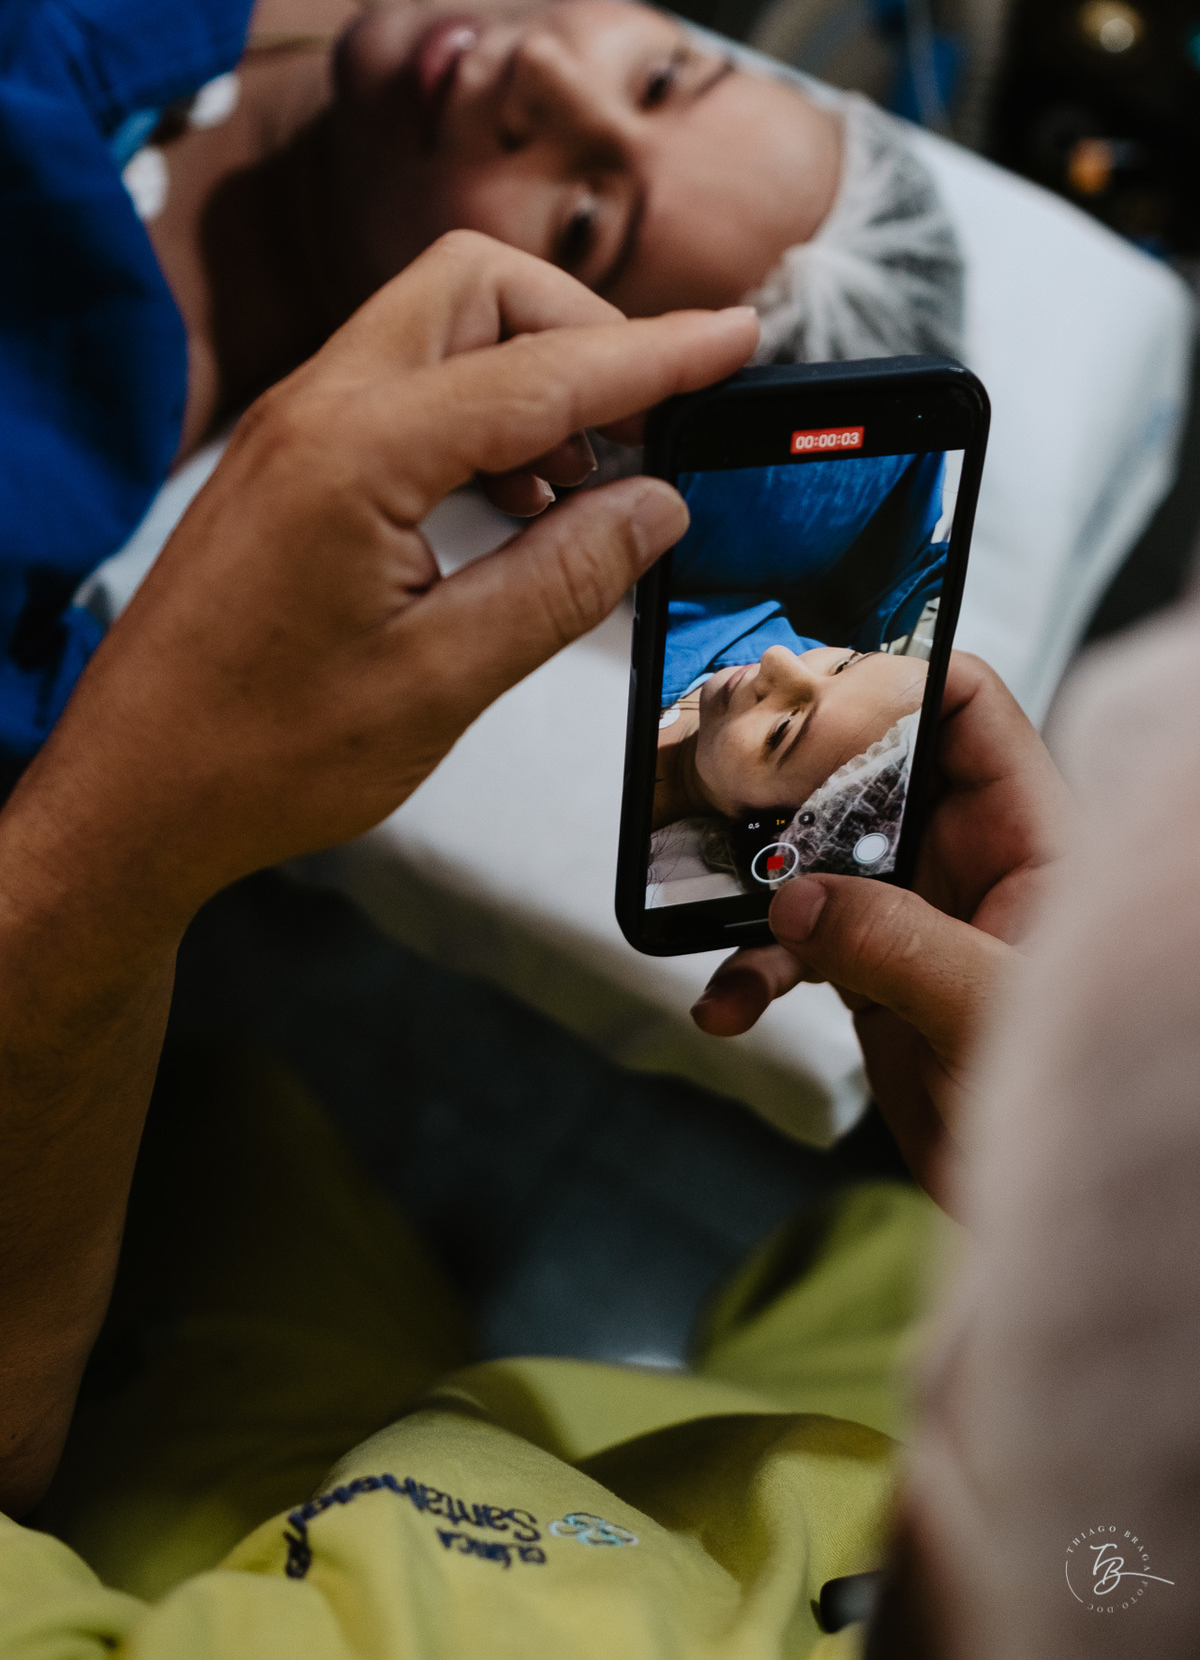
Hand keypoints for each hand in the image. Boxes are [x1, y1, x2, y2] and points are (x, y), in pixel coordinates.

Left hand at [14, 232, 758, 932]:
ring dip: (529, 377)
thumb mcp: (442, 680)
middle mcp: (316, 411)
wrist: (133, 793)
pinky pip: (402, 389)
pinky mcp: (287, 465)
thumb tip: (656, 508)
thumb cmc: (262, 753)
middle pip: (476, 287)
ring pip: (437, 331)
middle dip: (579, 332)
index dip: (655, 355)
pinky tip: (513, 503)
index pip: (541, 371)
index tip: (736, 339)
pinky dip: (477, 416)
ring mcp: (293, 430)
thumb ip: (562, 580)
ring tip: (586, 483)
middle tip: (649, 424)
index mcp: (356, 454)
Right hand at [691, 654, 1068, 1206]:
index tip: (808, 691)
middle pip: (872, 768)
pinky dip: (751, 964)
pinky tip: (727, 1004)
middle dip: (795, 778)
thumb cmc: (1073, 1100)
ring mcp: (915, 912)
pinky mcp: (873, 968)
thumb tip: (797, 901)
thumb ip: (899, 946)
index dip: (895, 677)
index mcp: (1028, 834)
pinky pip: (796, 939)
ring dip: (755, 884)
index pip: (967, 707)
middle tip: (724, 787)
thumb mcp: (986, 1012)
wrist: (1042, 1212)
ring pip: (819, 854)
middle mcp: (969, 858)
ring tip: (710, 910)